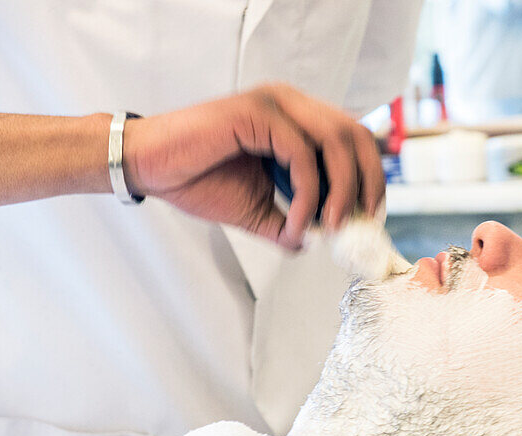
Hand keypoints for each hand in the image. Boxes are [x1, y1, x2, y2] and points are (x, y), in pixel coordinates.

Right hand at [123, 84, 384, 249]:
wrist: (151, 169)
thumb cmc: (197, 180)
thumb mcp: (257, 210)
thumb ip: (290, 222)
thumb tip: (313, 246)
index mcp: (297, 120)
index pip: (354, 140)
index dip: (371, 178)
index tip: (368, 220)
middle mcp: (292, 104)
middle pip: (356, 136)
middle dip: (367, 184)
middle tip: (359, 226)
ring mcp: (276, 103)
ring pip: (336, 142)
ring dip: (340, 192)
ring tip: (327, 230)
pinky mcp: (258, 112)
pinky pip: (302, 155)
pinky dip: (308, 196)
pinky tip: (295, 224)